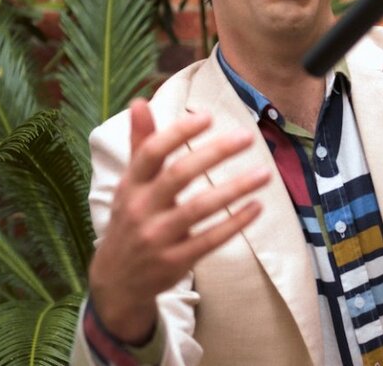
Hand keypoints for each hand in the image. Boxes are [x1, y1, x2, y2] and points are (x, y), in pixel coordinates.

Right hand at [89, 98, 270, 343]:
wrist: (117, 281)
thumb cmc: (131, 218)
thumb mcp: (129, 183)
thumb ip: (140, 144)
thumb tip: (139, 102)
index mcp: (130, 184)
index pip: (151, 152)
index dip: (178, 133)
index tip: (208, 116)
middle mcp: (141, 209)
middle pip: (178, 175)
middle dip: (214, 153)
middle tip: (247, 137)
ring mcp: (158, 237)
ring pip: (200, 208)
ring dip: (235, 189)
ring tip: (265, 174)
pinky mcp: (176, 261)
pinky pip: (211, 239)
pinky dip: (235, 223)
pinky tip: (257, 207)